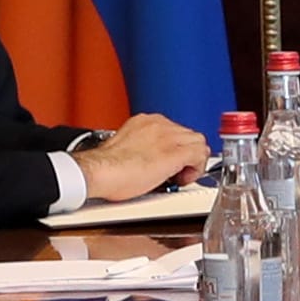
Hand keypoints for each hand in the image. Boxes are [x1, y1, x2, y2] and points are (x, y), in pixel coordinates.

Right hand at [85, 114, 207, 195]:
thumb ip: (142, 147)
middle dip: (186, 154)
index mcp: (145, 121)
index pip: (175, 130)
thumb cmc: (105, 167)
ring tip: (178, 176)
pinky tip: (182, 179)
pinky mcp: (174, 153)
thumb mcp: (126, 147)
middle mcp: (159, 124)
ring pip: (198, 142)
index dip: (177, 148)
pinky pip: (200, 155)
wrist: (99, 172)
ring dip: (193, 161)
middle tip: (175, 173)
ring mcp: (168, 137)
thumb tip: (150, 158)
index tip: (170, 162)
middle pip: (189, 135)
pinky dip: (196, 168)